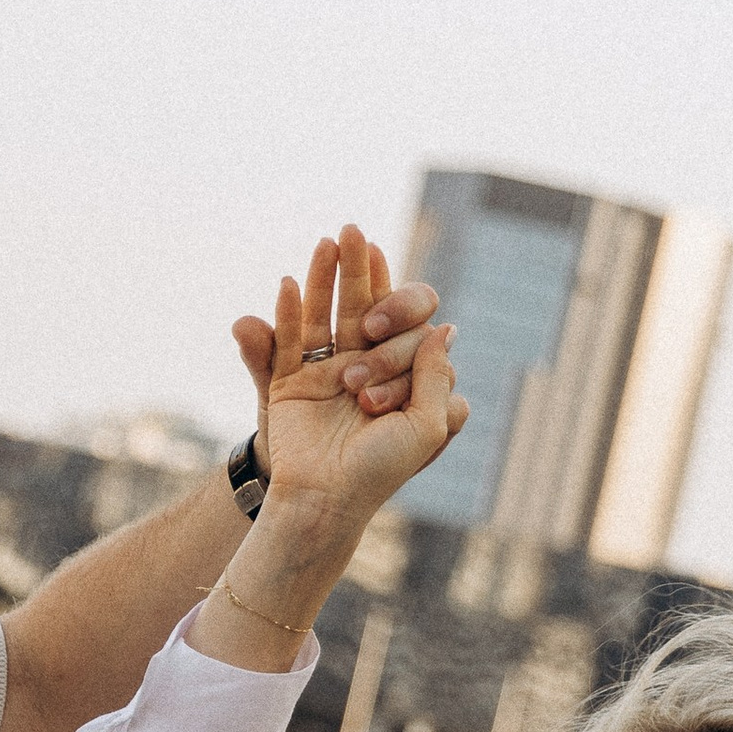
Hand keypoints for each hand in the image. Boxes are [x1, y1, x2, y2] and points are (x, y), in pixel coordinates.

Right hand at [232, 237, 438, 466]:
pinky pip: (290, 342)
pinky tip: (290, 284)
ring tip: (328, 240)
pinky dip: (288, 314)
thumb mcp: (426, 426)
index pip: (403, 332)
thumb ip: (435, 376)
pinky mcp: (290, 385)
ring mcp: (324, 375)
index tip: (389, 331)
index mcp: (398, 382)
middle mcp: (362, 371)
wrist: (325, 502)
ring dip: (325, 277)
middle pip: (361, 310)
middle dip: (360, 272)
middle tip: (356, 230)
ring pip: (325, 316)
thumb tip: (443, 329)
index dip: (401, 318)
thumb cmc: (381, 471)